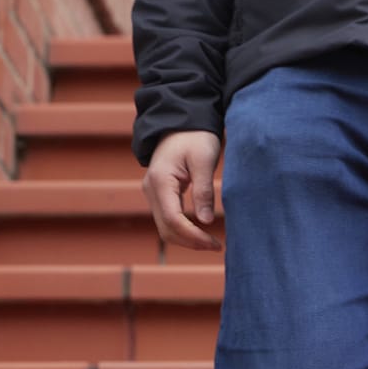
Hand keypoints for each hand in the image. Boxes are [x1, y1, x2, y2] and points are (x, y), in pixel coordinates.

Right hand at [142, 130, 222, 250]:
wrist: (181, 122)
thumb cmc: (196, 137)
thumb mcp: (204, 160)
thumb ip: (204, 191)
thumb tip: (206, 222)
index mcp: (161, 180)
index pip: (173, 219)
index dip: (194, 236)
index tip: (215, 243)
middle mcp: (151, 189)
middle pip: (166, 228)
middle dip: (191, 242)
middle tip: (217, 246)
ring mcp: (152, 192)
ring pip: (165, 227)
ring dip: (186, 239)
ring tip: (211, 243)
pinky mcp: (159, 194)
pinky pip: (168, 219)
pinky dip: (183, 229)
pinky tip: (202, 232)